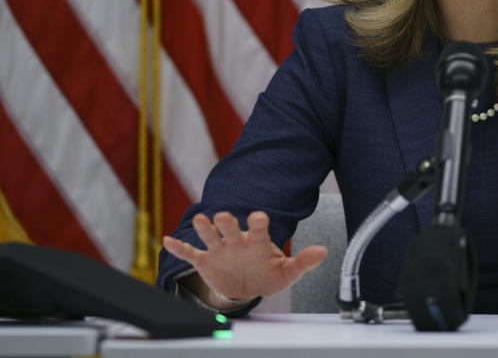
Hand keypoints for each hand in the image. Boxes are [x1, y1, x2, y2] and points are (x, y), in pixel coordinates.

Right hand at [162, 210, 326, 303]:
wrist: (247, 288)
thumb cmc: (267, 274)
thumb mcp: (286, 273)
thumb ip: (303, 262)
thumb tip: (323, 252)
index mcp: (257, 241)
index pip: (258, 228)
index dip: (257, 222)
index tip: (258, 218)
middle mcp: (236, 241)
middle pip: (230, 227)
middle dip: (227, 222)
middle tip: (224, 217)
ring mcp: (220, 250)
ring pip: (210, 236)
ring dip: (204, 229)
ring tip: (200, 221)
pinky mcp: (205, 261)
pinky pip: (190, 254)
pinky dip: (179, 248)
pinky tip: (167, 241)